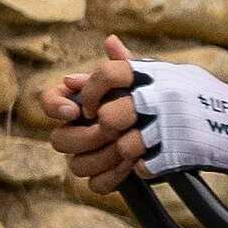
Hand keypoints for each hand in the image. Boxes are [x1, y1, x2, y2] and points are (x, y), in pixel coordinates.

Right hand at [44, 35, 149, 194]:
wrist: (176, 131)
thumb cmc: (152, 101)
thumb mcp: (143, 81)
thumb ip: (125, 65)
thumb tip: (111, 43)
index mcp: (79, 103)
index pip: (50, 102)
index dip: (56, 106)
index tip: (75, 108)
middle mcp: (78, 130)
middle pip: (59, 140)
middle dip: (86, 136)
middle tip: (110, 130)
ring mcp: (89, 156)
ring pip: (76, 166)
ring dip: (102, 158)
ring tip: (127, 149)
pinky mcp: (105, 177)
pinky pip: (96, 185)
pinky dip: (113, 177)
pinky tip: (131, 166)